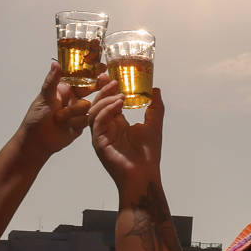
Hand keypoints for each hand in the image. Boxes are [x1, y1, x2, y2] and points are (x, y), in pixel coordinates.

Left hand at [18, 62, 97, 160]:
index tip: (103, 68)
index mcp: (64, 89)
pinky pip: (89, 119)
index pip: (81, 78)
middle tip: (110, 85)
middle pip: (91, 90)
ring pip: (89, 106)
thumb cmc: (36, 119)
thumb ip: (52, 81)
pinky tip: (67, 126)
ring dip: (74, 113)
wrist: (38, 142)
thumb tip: (55, 64)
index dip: (92, 73)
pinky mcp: (82, 123)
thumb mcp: (44, 98)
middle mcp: (73, 98)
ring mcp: (78, 111)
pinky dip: (78, 122)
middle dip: (98, 89)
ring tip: (59, 119)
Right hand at [90, 81, 164, 204]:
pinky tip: (118, 105)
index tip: (113, 76)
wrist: (144, 174)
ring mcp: (100, 136)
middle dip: (103, 91)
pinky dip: (106, 111)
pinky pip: (97, 123)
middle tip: (112, 79)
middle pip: (97, 104)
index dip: (108, 89)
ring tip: (120, 93)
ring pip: (94, 112)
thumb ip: (155, 107)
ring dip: (106, 100)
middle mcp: (106, 128)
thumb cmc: (148, 154)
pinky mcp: (99, 143)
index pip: (108, 102)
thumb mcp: (154, 124)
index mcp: (116, 123)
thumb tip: (156, 89)